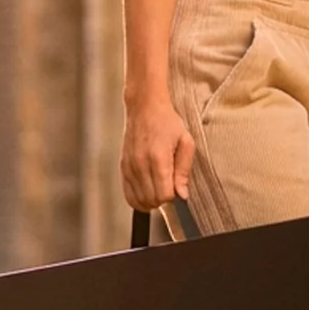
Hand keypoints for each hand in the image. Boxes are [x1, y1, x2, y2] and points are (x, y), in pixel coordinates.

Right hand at [121, 95, 195, 211]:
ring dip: (151, 201)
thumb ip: (184, 170)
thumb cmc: (167, 122)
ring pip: (138, 200)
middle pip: (151, 200)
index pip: (164, 194)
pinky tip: (147, 191)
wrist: (145, 108)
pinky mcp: (123, 167)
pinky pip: (127, 194)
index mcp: (158, 158)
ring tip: (159, 189)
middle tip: (169, 188)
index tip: (177, 187)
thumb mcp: (185, 142)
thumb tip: (182, 194)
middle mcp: (141, 164)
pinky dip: (138, 198)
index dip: (174, 196)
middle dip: (163, 200)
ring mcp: (129, 166)